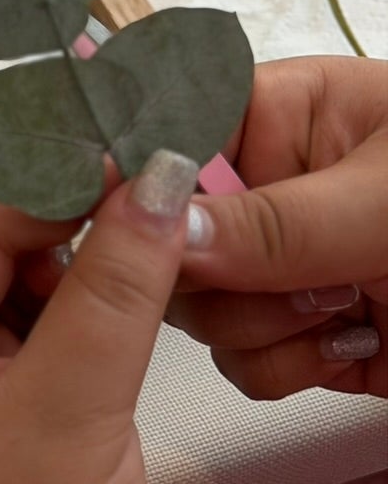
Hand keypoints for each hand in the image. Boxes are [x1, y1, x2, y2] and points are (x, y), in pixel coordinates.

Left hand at [0, 151, 201, 483]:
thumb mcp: (71, 419)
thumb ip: (111, 292)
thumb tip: (147, 177)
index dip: (45, 177)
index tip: (130, 148)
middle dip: (41, 199)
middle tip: (132, 191)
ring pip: (2, 267)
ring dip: (63, 244)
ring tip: (142, 237)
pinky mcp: (7, 407)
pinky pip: (35, 317)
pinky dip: (79, 292)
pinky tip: (133, 292)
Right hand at [171, 57, 387, 400]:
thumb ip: (282, 220)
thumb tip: (167, 232)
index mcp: (287, 114)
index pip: (170, 130)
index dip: (139, 177)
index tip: (127, 221)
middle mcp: (276, 188)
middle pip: (169, 236)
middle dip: (217, 274)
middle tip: (293, 279)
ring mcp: (292, 267)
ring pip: (202, 310)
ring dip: (263, 327)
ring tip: (343, 310)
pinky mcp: (314, 341)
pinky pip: (248, 365)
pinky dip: (291, 369)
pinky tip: (356, 344)